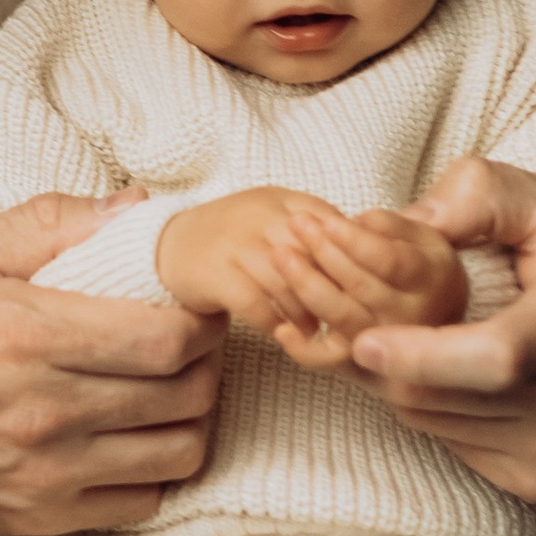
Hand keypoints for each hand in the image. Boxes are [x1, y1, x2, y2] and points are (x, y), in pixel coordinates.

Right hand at [0, 196, 222, 535]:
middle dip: (205, 361)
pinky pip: (138, 504)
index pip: (165, 337)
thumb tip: (136, 208)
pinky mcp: (34, 517)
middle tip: (190, 339)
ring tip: (170, 388)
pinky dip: (156, 471)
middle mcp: (41, 410)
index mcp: (23, 333)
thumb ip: (48, 224)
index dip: (200, 318)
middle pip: (183, 394)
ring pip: (176, 453)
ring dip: (191, 417)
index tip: (192, 301)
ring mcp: (41, 472)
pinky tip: (135, 439)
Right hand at [155, 188, 354, 348]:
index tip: (366, 287)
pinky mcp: (216, 274)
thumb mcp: (275, 219)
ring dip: (307, 311)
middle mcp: (260, 216)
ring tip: (317, 329)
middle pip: (313, 254)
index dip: (352, 259)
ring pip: (288, 282)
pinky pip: (256, 304)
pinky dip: (275, 323)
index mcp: (282, 200)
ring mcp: (236, 244)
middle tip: (350, 317)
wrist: (169, 245)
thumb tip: (366, 261)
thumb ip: (315, 230)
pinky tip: (284, 335)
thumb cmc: (235, 239)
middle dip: (333, 289)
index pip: (331, 225)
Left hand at [264, 206, 469, 373]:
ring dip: (306, 286)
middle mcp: (414, 319)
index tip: (326, 221)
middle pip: (360, 287)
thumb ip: (388, 225)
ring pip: (342, 319)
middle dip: (323, 253)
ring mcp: (392, 350)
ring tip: (280, 255)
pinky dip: (303, 349)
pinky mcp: (368, 371)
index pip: (389, 261)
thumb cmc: (420, 267)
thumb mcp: (419, 236)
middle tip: (295, 224)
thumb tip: (351, 225)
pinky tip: (281, 327)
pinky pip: (331, 361)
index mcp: (431, 279)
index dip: (354, 240)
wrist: (439, 322)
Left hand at [346, 157, 535, 509]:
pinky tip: (452, 378)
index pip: (495, 358)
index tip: (365, 337)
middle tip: (370, 321)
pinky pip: (457, 450)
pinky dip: (439, 413)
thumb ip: (482, 195)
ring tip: (414, 343)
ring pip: (437, 426)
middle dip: (388, 361)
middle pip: (444, 397)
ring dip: (409, 387)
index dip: (422, 354)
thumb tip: (401, 220)